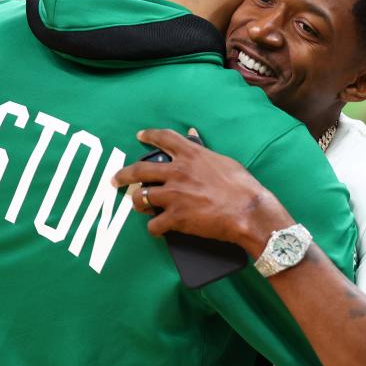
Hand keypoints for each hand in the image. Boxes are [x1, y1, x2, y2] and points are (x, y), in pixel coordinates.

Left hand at [112, 128, 293, 256]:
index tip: (140, 136)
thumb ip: (204, 152)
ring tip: (137, 205)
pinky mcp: (176, 217)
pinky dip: (154, 228)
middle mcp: (177, 172)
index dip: (149, 135)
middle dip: (123, 175)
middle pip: (139, 170)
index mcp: (190, 155)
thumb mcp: (224, 161)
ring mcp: (174, 195)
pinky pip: (154, 225)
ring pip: (141, 197)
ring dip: (137, 202)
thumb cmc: (242, 187)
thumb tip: (194, 138)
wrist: (249, 211)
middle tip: (116, 179)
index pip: (163, 138)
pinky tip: (157, 229)